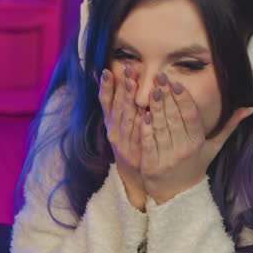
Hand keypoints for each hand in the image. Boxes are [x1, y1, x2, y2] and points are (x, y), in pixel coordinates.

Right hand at [98, 65, 146, 209]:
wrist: (135, 182)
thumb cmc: (129, 148)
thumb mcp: (118, 128)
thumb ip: (115, 105)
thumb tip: (108, 76)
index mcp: (111, 126)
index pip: (107, 103)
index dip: (109, 87)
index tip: (110, 70)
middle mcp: (116, 135)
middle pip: (118, 108)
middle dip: (123, 88)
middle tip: (127, 70)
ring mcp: (126, 146)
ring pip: (128, 120)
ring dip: (131, 102)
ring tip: (135, 84)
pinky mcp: (138, 157)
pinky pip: (140, 140)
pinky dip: (141, 128)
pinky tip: (145, 115)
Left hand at [140, 73, 252, 204]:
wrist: (177, 195)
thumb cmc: (195, 166)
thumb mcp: (214, 147)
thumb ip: (230, 126)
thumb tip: (250, 108)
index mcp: (197, 142)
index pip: (191, 117)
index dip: (184, 99)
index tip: (176, 83)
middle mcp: (183, 149)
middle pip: (175, 119)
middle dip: (167, 97)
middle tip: (160, 77)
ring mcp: (167, 158)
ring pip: (160, 128)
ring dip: (155, 108)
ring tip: (151, 89)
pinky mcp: (151, 166)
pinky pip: (148, 144)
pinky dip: (145, 130)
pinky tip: (142, 114)